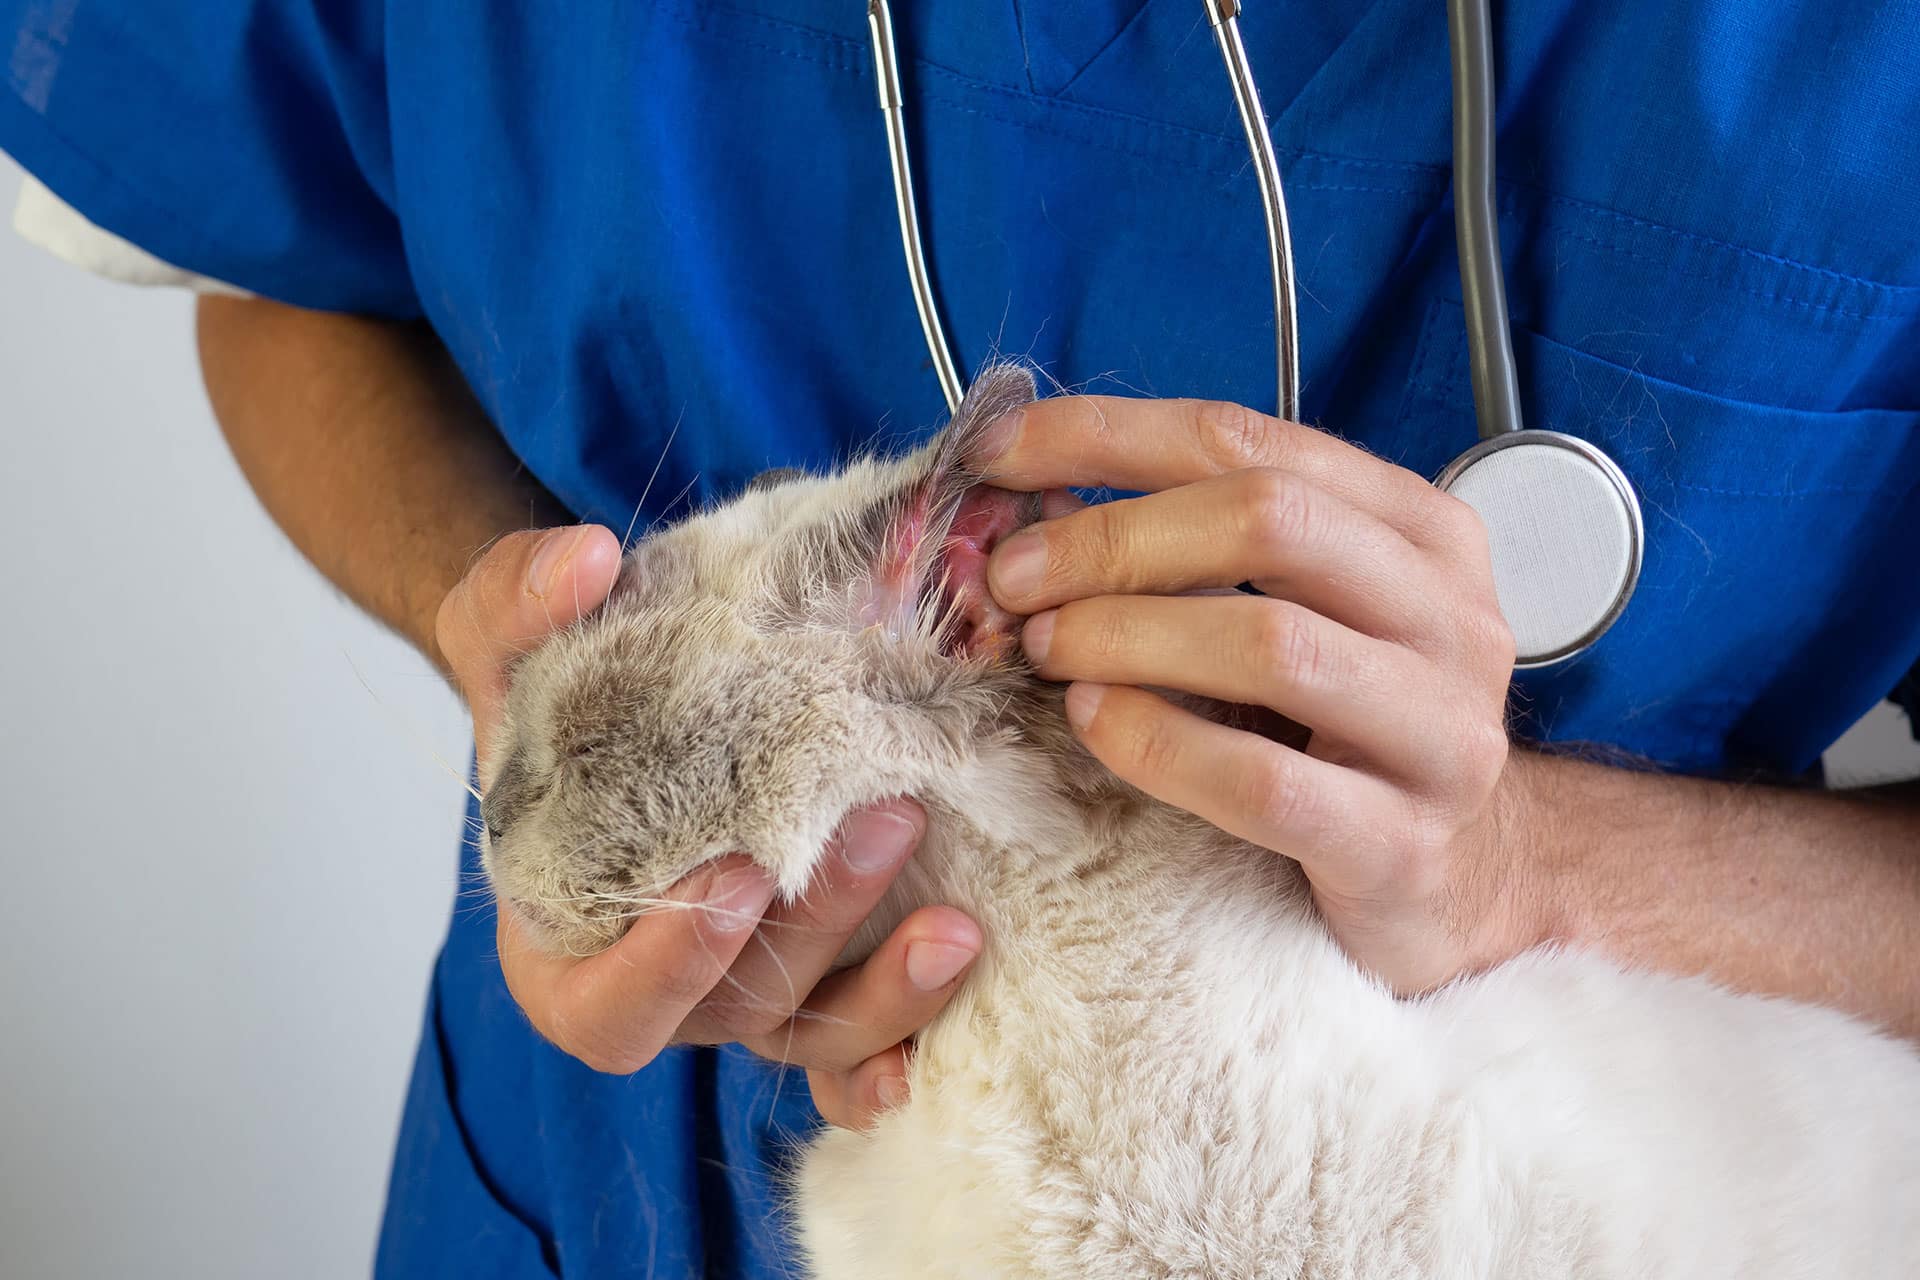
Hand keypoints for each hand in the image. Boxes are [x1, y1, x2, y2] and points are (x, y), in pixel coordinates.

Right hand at [435, 526, 980, 1126]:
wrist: (629, 689)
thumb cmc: (557, 685)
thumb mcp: (505, 628)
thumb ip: (517, 596)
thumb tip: (584, 560)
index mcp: (567, 942)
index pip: (608, 1009)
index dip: (669, 965)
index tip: (737, 874)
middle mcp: (662, 984)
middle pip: (740, 1006)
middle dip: (818, 923)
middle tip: (890, 816)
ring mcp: (749, 986)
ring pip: (817, 1029)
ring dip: (888, 987)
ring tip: (957, 922)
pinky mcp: (824, 968)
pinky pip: (865, 1034)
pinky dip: (908, 1027)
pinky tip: (964, 976)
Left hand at [976, 398, 1539, 992]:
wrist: (1458, 874)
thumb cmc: (1347, 724)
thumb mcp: (1302, 608)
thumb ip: (1204, 546)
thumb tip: (1032, 501)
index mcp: (1419, 529)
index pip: (1247, 441)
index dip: (1107, 436)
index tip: (997, 455)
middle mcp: (1448, 614)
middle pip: (1267, 522)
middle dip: (1112, 539)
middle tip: (1012, 576)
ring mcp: (1439, 731)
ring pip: (1271, 643)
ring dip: (1126, 635)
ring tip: (1046, 647)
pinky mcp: (1401, 842)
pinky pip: (1264, 781)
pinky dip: (1158, 743)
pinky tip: (1094, 722)